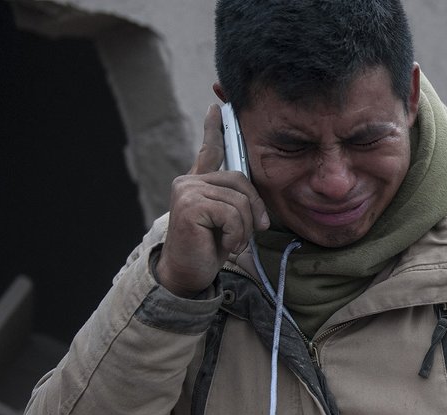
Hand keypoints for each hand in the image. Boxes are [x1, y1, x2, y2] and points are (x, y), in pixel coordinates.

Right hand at [155, 104, 268, 297]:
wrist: (188, 274)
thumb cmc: (209, 249)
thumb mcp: (229, 222)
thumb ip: (238, 204)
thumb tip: (259, 205)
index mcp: (198, 183)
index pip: (209, 151)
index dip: (214, 129)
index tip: (217, 107)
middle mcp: (189, 182)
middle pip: (242, 181)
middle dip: (254, 210)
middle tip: (249, 233)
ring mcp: (187, 191)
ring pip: (240, 201)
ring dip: (243, 229)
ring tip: (231, 242)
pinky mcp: (190, 204)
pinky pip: (232, 214)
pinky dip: (236, 234)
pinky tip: (223, 245)